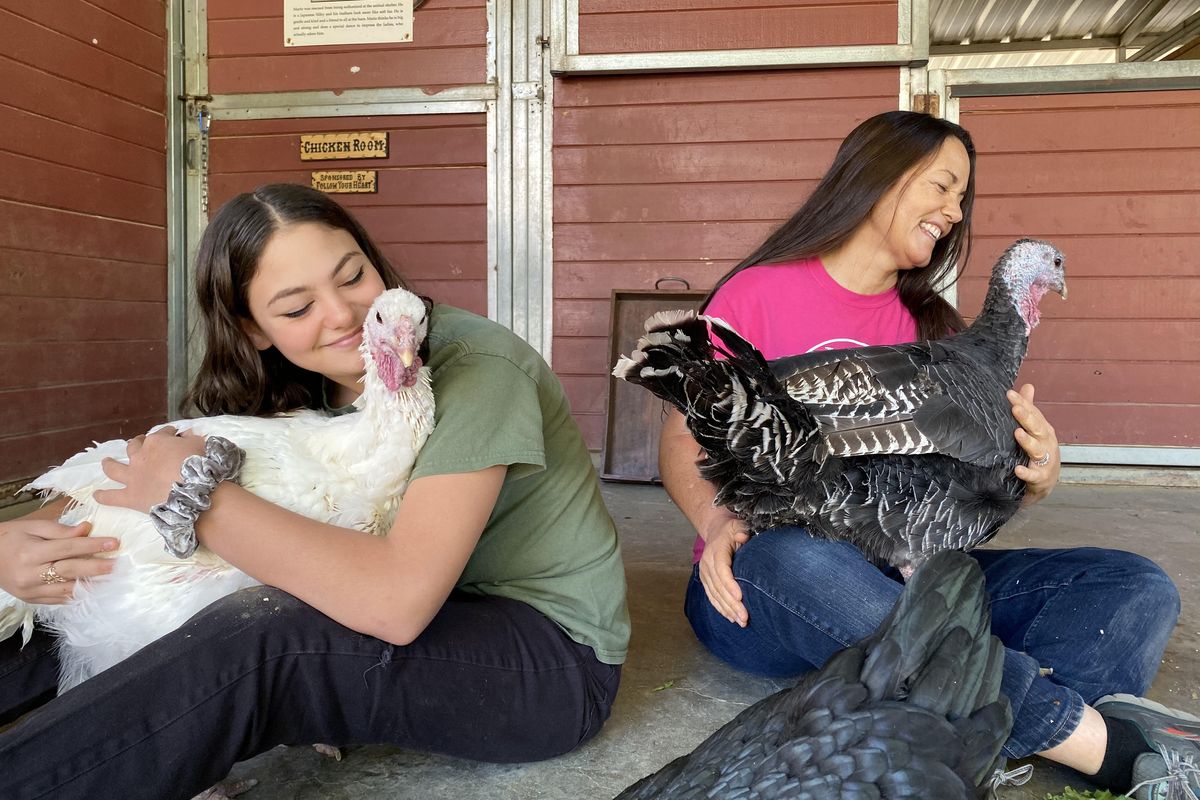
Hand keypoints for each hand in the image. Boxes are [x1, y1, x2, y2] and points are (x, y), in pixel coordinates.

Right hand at [0, 517, 116, 603]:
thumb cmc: (11, 537)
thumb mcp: (32, 527)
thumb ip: (60, 530)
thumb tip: (87, 529)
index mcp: (30, 553)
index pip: (68, 549)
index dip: (92, 546)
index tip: (114, 543)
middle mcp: (30, 574)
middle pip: (70, 571)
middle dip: (97, 568)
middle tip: (117, 565)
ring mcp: (30, 591)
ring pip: (67, 590)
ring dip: (91, 585)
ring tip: (111, 579)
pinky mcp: (31, 600)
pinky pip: (58, 600)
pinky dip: (76, 595)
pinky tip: (92, 589)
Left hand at [94, 426, 206, 511]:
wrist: (193, 493)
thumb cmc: (200, 466)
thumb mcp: (201, 445)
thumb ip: (192, 438)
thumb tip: (188, 434)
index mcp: (157, 442)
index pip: (162, 433)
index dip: (169, 434)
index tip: (175, 435)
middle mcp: (140, 457)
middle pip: (134, 446)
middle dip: (137, 443)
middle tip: (141, 443)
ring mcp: (132, 477)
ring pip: (115, 468)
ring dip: (109, 464)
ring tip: (106, 462)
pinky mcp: (130, 496)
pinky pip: (112, 497)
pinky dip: (103, 496)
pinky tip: (97, 495)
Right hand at [698, 516, 750, 626]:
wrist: (715, 530)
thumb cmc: (731, 529)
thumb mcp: (738, 525)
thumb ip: (741, 531)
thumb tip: (742, 537)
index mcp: (716, 550)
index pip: (721, 569)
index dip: (730, 584)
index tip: (740, 597)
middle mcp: (707, 563)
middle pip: (718, 586)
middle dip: (731, 603)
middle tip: (744, 617)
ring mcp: (705, 572)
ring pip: (714, 594)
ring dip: (727, 609)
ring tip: (740, 621)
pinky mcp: (706, 580)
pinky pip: (712, 596)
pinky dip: (720, 608)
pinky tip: (730, 617)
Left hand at [1008, 384, 1059, 503]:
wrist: (1045, 483)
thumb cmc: (1039, 453)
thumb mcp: (1035, 430)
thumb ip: (1029, 409)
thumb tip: (1027, 386)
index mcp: (1043, 430)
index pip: (1034, 414)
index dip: (1023, 403)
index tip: (1009, 394)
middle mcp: (1046, 443)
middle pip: (1037, 428)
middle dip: (1027, 418)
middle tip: (1015, 408)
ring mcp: (1045, 461)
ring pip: (1037, 450)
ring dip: (1028, 442)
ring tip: (1017, 433)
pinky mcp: (1041, 478)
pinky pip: (1033, 475)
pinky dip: (1026, 473)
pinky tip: (1018, 469)